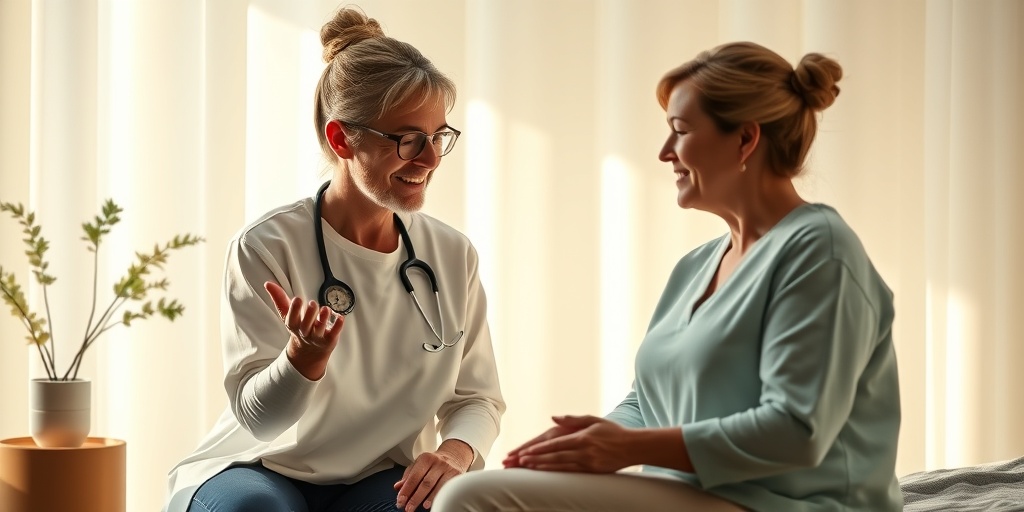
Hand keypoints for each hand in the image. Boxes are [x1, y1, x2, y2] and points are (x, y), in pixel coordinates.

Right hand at [265, 281, 343, 379]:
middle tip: (312, 303)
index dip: (294, 310)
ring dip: (322, 319)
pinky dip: (337, 326)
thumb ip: (279, 298)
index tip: (298, 299)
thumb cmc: (299, 327)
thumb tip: (268, 284)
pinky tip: (340, 317)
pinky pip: (333, 333)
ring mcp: (317, 337)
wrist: (309, 352)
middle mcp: (305, 332)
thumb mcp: (287, 314)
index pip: (292, 318)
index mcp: (293, 325)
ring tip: (325, 309)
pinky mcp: (329, 340)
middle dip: (309, 314)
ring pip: (319, 329)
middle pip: (305, 325)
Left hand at [394, 439, 473, 510]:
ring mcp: (449, 469)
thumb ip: (408, 476)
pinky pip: (449, 488)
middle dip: (416, 497)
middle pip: (426, 483)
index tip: (401, 501)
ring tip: (423, 507)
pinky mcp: (458, 476)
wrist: (454, 456)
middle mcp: (438, 462)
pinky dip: (442, 497)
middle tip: (409, 508)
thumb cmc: (434, 463)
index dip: (406, 490)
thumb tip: (398, 487)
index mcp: (425, 459)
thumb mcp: (419, 465)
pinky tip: (437, 502)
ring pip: (439, 487)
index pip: (414, 476)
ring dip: (430, 498)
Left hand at [513, 415, 634, 472]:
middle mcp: (585, 451)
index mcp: (584, 437)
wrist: (634, 447)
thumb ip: (573, 420)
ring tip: (529, 467)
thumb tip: (554, 418)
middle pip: (556, 456)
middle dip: (537, 459)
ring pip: (561, 466)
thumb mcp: (594, 420)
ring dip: (544, 467)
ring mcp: (589, 463)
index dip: (540, 448)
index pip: (557, 443)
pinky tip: (546, 473)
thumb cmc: (613, 431)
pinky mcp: (593, 471)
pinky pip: (571, 473)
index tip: (526, 451)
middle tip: (520, 461)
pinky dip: (557, 473)